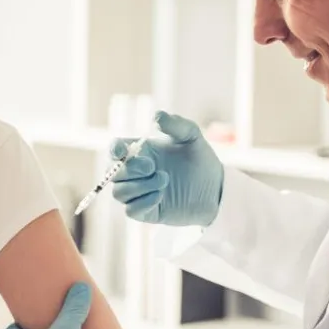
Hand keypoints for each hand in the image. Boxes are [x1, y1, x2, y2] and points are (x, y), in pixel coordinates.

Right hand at [109, 110, 224, 225]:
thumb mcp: (192, 137)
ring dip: (139, 186)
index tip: (122, 151)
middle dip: (129, 169)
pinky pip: (131, 210)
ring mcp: (139, 194)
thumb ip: (176, 125)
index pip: (115, 150)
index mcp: (140, 152)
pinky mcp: (146, 212)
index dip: (114, 150)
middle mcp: (135, 173)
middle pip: (112, 173)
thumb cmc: (200, 160)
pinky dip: (143, 202)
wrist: (215, 189)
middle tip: (152, 166)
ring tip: (164, 180)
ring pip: (119, 193)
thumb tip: (156, 116)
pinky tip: (161, 195)